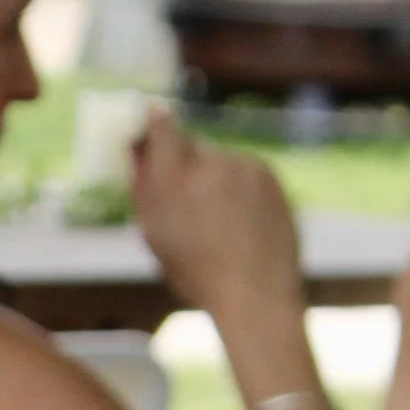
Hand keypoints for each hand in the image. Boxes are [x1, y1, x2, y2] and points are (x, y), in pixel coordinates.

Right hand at [132, 113, 303, 320]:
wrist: (256, 294)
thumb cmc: (197, 271)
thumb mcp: (155, 233)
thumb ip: (143, 185)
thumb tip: (139, 147)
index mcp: (173, 178)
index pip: (162, 125)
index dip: (155, 120)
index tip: (152, 116)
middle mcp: (210, 162)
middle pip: (193, 145)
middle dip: (187, 162)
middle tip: (187, 198)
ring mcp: (244, 166)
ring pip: (222, 159)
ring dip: (216, 177)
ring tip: (220, 221)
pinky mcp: (270, 174)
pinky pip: (247, 170)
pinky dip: (242, 187)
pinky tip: (242, 220)